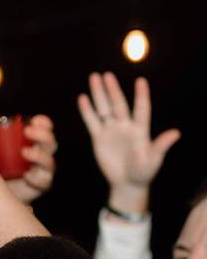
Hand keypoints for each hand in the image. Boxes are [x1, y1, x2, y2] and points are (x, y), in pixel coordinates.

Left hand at [5, 115, 57, 203]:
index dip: (44, 123)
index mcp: (29, 142)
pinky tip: (27, 175)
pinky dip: (36, 177)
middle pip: (50, 144)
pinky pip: (43, 181)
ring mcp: (40, 172)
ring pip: (49, 162)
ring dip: (40, 155)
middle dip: (43, 135)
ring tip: (25, 152)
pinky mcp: (39, 187)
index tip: (35, 120)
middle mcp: (39, 156)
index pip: (43, 129)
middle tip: (28, 131)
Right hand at [78, 73, 179, 212]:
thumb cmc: (144, 172)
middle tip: (106, 75)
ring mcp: (111, 131)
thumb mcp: (154, 160)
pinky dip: (87, 111)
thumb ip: (161, 145)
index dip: (141, 96)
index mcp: (140, 130)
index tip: (141, 81)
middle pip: (118, 104)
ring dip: (98, 94)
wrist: (127, 183)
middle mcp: (125, 126)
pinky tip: (83, 98)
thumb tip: (176, 133)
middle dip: (112, 90)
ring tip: (94, 78)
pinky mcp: (99, 138)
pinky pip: (92, 122)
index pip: (141, 109)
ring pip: (103, 109)